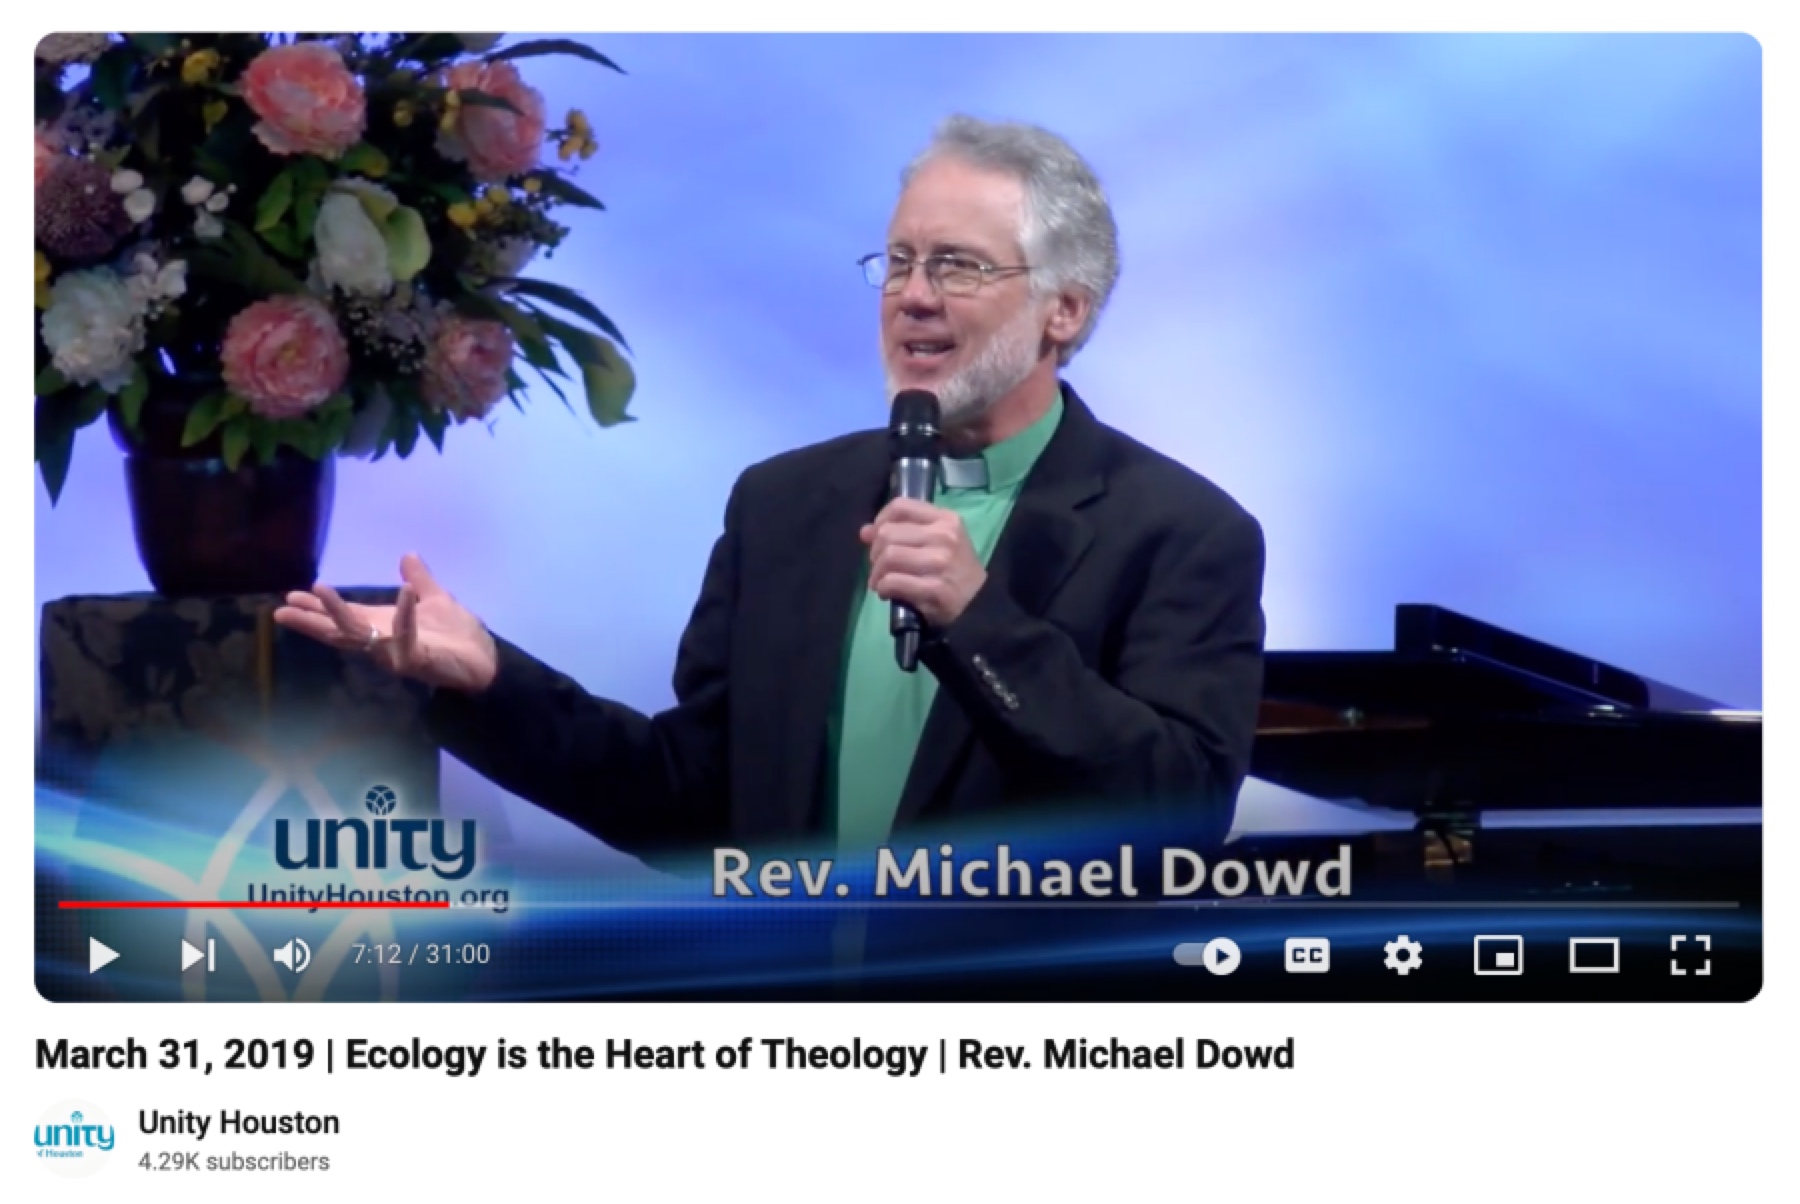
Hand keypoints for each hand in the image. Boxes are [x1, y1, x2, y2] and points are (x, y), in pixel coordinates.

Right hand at [272, 553, 499, 692]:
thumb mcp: (437, 600)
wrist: (488, 662)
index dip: (319, 608)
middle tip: (281, 610)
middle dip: (311, 620)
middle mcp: (384, 641)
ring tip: (319, 591)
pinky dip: (405, 615)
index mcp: (384, 626)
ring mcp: (397, 652)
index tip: (290, 597)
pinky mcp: (417, 660)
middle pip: (340, 630)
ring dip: (339, 613)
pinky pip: (406, 637)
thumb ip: (421, 580)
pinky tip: (403, 592)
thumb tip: (408, 555)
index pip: (345, 616)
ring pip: (361, 635)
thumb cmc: (459, 636)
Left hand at [861, 498, 985, 626]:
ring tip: (880, 581)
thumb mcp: (938, 540)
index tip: (877, 536)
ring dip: (876, 572)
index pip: (900, 506)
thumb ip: (903, 531)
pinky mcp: (935, 588)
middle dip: (875, 552)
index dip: (880, 520)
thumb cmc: (955, 568)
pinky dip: (882, 588)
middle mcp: (943, 536)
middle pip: (887, 533)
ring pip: (888, 557)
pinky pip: (892, 582)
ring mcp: (940, 562)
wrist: (981, 602)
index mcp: (945, 519)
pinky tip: (887, 592)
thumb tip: (865, 531)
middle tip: (879, 566)